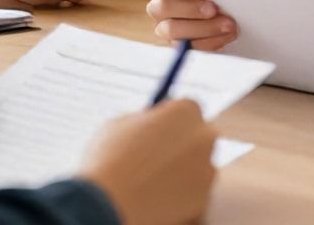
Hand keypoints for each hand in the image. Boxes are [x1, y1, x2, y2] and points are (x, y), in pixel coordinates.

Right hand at [79, 100, 216, 224]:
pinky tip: (154, 198)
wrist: (107, 204)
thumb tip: (149, 123)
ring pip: (197, 168)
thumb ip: (142, 121)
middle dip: (181, 146)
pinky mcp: (203, 199)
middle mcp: (204, 137)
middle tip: (157, 158)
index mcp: (185, 111)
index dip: (171, 121)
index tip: (160, 131)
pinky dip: (178, 196)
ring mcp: (207, 169)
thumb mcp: (120, 125)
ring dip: (180, 172)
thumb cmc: (108, 161)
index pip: (187, 109)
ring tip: (149, 182)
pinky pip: (192, 194)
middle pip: (198, 138)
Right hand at [141, 0, 236, 50]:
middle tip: (213, 9)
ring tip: (228, 25)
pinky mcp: (179, 45)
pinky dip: (210, 42)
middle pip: (161, 8)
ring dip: (203, 28)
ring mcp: (166, 26)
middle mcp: (160, 5)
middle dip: (189, 9)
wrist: (226, 9)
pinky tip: (227, 35)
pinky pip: (188, 47)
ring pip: (171, 30)